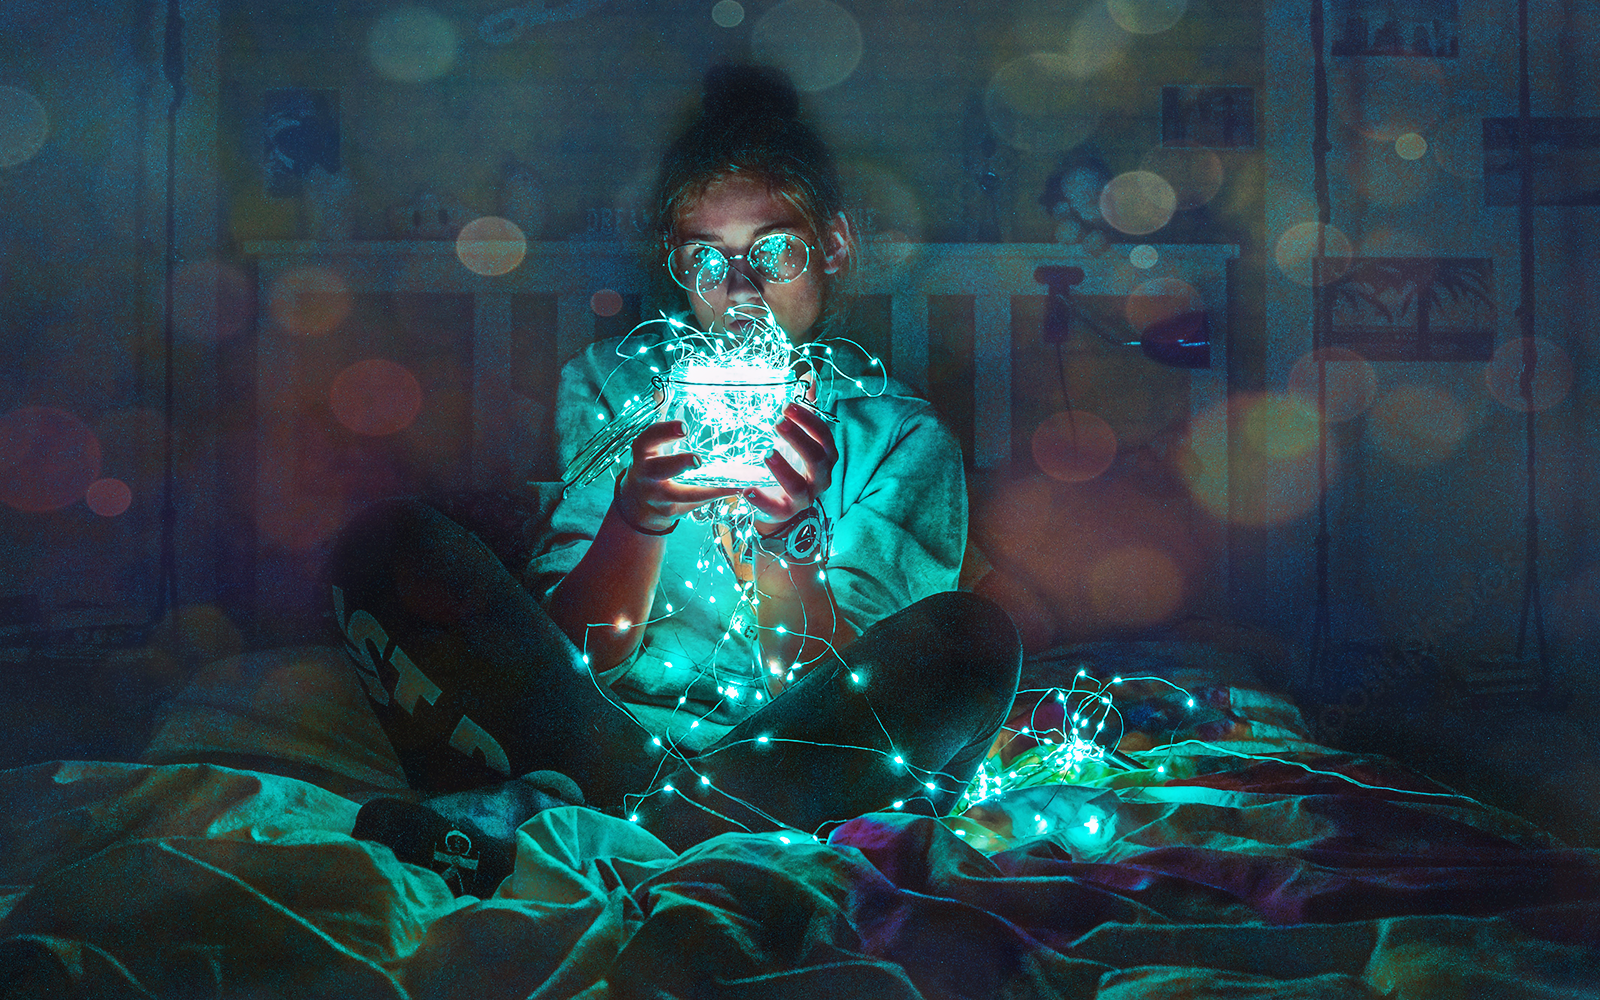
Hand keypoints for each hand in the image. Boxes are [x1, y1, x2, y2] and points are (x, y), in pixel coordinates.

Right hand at [614, 420, 737, 532]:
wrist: (638, 503)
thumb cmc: (650, 464)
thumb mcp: (650, 443)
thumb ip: (659, 419)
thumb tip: (660, 389)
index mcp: (643, 453)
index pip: (648, 439)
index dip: (664, 432)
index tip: (683, 426)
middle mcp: (647, 475)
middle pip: (660, 469)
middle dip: (678, 464)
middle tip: (698, 460)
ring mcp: (659, 496)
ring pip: (682, 494)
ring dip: (707, 489)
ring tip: (733, 483)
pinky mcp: (673, 510)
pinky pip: (696, 503)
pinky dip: (715, 495)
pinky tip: (736, 488)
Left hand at [744, 392, 837, 526]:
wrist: (782, 502)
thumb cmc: (793, 463)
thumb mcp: (799, 437)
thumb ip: (805, 410)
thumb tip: (808, 376)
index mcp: (825, 456)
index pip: (824, 436)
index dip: (809, 420)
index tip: (787, 405)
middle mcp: (820, 477)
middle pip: (816, 458)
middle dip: (798, 439)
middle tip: (778, 422)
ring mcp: (804, 497)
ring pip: (798, 485)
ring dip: (783, 469)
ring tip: (767, 452)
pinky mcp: (784, 512)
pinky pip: (775, 508)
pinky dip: (761, 499)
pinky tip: (746, 489)